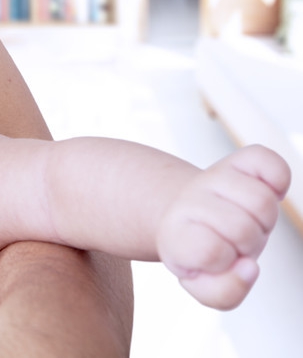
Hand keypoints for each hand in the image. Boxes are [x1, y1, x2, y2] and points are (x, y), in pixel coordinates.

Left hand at [157, 145, 290, 308]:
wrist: (191, 216)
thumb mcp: (204, 285)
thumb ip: (225, 292)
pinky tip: (269, 192)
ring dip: (262, 221)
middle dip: (246, 244)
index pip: (210, 250)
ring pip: (262, 202)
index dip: (223, 262)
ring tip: (245, 221)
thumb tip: (249, 266)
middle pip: (243, 228)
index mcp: (176, 234)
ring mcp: (214, 178)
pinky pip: (269, 162)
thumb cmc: (201, 254)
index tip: (215, 259)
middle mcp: (191, 201)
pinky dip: (277, 179)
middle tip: (234, 242)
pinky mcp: (238, 162)